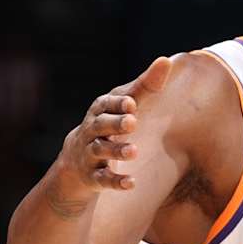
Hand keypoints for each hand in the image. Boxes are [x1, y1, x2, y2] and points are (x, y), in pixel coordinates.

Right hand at [54, 56, 173, 195]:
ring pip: (101, 151)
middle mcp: (92, 131)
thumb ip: (145, 86)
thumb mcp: (124, 106)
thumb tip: (166, 60)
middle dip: (115, 124)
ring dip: (117, 151)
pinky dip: (116, 181)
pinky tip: (131, 183)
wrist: (76, 162)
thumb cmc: (109, 125)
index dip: (117, 103)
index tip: (132, 102)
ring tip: (134, 151)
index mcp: (99, 111)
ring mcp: (90, 154)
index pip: (105, 104)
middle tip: (132, 122)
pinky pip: (103, 179)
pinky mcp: (93, 176)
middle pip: (100, 125)